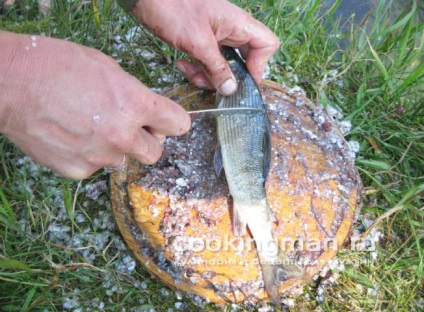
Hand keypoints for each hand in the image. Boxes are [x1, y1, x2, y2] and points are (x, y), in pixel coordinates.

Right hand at [0, 31, 190, 178]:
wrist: (11, 83)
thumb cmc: (57, 66)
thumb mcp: (108, 68)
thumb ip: (134, 94)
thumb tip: (146, 112)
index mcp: (136, 105)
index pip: (179, 124)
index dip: (173, 121)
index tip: (166, 121)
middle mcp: (123, 136)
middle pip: (156, 152)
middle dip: (146, 140)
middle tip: (129, 128)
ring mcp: (100, 156)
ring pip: (123, 160)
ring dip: (115, 148)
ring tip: (91, 127)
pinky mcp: (78, 170)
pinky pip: (95, 167)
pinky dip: (89, 156)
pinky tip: (73, 137)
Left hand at [132, 0, 278, 94]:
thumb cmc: (173, 8)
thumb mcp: (197, 43)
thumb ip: (217, 68)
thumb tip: (231, 89)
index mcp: (238, 23)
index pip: (267, 44)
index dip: (260, 65)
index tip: (243, 81)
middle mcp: (231, 30)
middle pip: (244, 60)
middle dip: (228, 76)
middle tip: (211, 83)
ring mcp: (216, 35)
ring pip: (223, 65)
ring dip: (208, 75)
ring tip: (190, 72)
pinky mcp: (201, 41)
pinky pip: (207, 61)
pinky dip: (197, 68)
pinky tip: (182, 64)